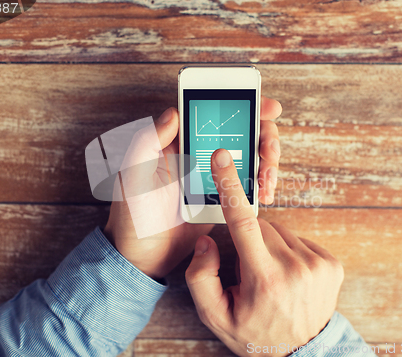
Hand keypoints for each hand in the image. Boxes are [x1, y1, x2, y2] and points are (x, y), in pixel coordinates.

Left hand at [104, 96, 281, 279]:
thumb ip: (147, 142)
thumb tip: (173, 112)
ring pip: (250, 157)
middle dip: (264, 136)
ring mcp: (214, 176)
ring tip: (267, 181)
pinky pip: (248, 185)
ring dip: (267, 163)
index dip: (243, 105)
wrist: (143, 256)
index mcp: (178, 142)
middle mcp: (199, 154)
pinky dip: (261, 185)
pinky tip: (264, 194)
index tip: (266, 107)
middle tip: (268, 151)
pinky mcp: (223, 198)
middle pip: (241, 132)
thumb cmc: (132, 215)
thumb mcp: (133, 175)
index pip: (213, 113)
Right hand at [185, 149, 343, 355]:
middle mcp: (295, 266)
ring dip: (268, 244)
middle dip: (249, 240)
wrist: (301, 352)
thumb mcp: (215, 315)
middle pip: (260, 225)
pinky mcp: (331, 263)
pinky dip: (287, 249)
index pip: (243, 222)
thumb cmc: (254, 333)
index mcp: (264, 278)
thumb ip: (201, 277)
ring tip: (270, 275)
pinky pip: (298, 239)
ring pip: (279, 230)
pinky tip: (287, 273)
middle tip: (249, 269)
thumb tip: (208, 239)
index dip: (230, 186)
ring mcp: (318, 264)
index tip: (223, 158)